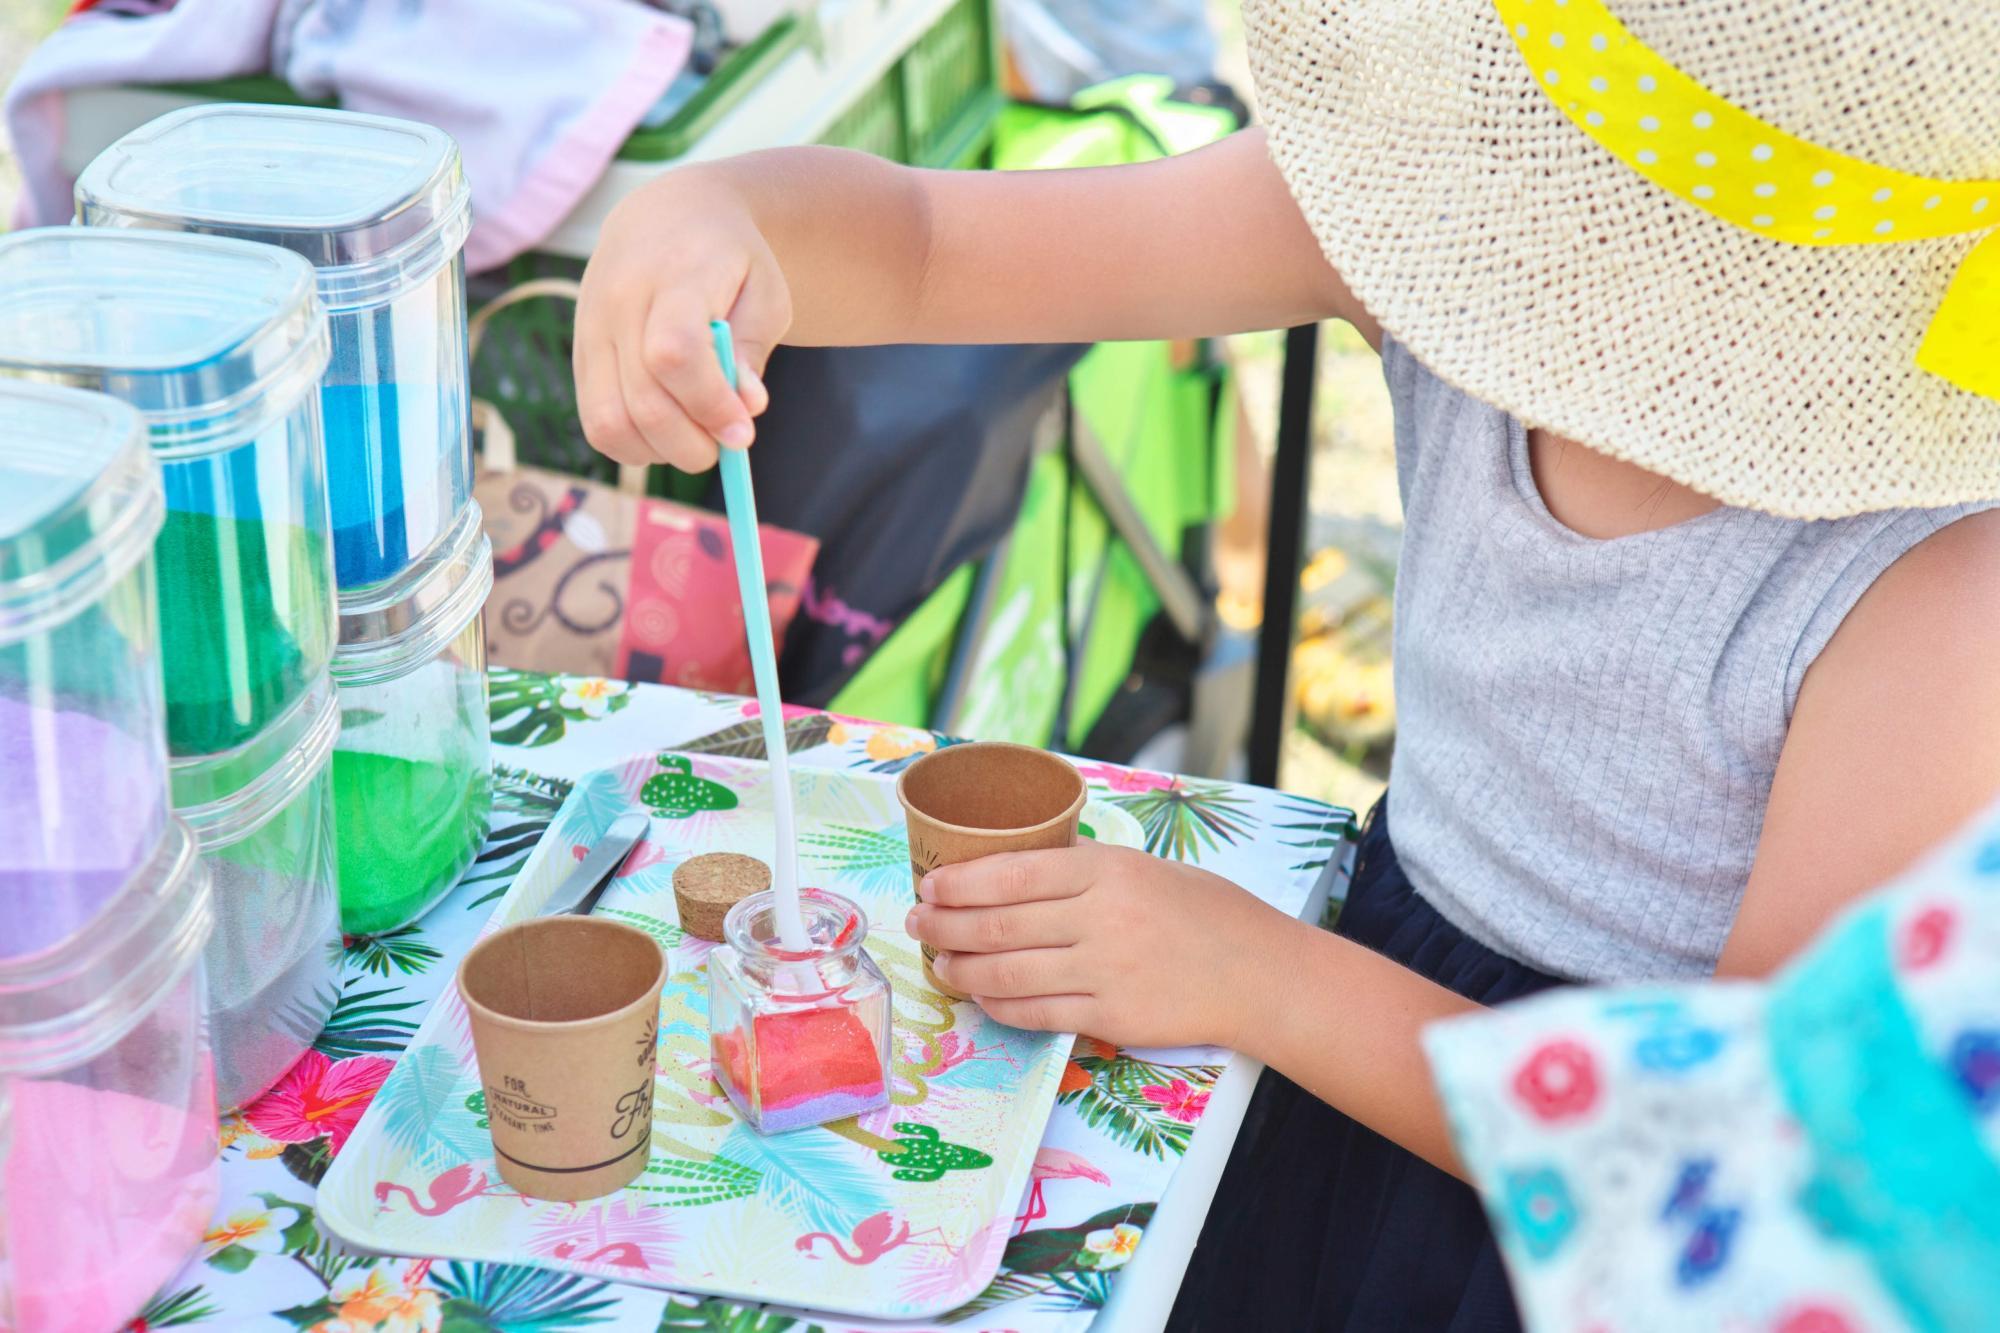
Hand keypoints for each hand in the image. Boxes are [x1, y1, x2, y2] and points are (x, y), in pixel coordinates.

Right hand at [573, 168, 791, 472]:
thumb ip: (752, 351)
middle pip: (643, 400)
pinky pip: (596, 423)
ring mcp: (591, 328)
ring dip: (661, 450)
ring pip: (609, 422)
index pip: (675, 353)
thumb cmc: (730, 260)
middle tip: (727, 443)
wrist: (668, 215)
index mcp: (675, 275)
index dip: (709, 404)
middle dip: (693, 443)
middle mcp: (620, 301)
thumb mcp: (764, 293)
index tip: (742, 431)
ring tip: (697, 436)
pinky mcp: (579, 353)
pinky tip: (667, 431)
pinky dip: (634, 445)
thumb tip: (746, 407)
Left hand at [904, 842, 1303, 1048]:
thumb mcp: (1143, 869)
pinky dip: (998, 1005)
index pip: (1012, 873)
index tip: (930, 884)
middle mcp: (1100, 918)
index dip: (960, 882)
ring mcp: (1104, 971)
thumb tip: (1012, 876)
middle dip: (945, 923)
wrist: (1259, 973)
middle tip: (917, 921)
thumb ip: (1083, 872)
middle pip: (998, 923)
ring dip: (962, 968)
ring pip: (1007, 972)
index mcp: (1106, 870)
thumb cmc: (1204, 913)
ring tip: (940, 961)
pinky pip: (1035, 1013)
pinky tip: (981, 996)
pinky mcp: (1110, 1017)